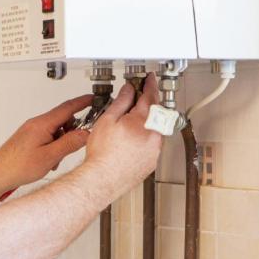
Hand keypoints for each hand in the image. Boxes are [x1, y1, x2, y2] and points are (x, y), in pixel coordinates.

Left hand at [0, 94, 93, 198]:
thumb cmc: (17, 166)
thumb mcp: (50, 157)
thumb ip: (70, 143)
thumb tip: (85, 134)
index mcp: (42, 124)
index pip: (67, 107)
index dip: (83, 102)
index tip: (93, 99)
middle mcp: (36, 124)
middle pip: (62, 120)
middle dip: (72, 132)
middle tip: (75, 145)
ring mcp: (32, 131)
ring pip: (56, 131)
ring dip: (61, 143)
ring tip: (55, 160)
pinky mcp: (29, 138)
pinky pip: (47, 137)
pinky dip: (53, 147)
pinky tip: (48, 161)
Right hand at [82, 74, 162, 199]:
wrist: (102, 179)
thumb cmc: (102, 155)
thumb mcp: (108, 120)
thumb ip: (121, 102)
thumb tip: (128, 90)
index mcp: (144, 121)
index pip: (150, 96)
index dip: (149, 85)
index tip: (149, 79)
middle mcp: (154, 135)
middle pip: (156, 112)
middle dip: (148, 103)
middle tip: (138, 97)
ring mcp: (155, 149)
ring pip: (156, 128)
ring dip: (147, 121)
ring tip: (130, 123)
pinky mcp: (153, 161)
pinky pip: (153, 143)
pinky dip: (147, 137)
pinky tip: (132, 141)